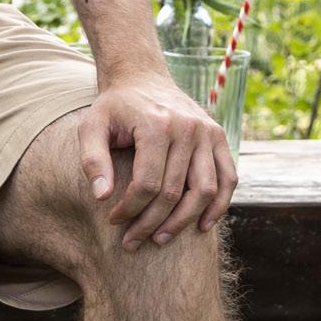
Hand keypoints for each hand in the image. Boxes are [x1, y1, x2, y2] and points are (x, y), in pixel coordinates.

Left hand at [80, 73, 234, 250]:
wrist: (142, 78)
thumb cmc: (114, 108)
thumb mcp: (91, 127)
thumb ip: (92, 161)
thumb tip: (102, 197)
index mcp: (157, 124)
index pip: (148, 183)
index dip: (129, 209)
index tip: (113, 221)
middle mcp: (188, 128)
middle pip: (174, 192)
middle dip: (151, 223)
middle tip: (132, 242)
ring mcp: (208, 132)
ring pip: (205, 190)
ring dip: (184, 222)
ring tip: (161, 239)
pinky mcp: (219, 137)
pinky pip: (228, 178)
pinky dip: (219, 206)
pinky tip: (200, 226)